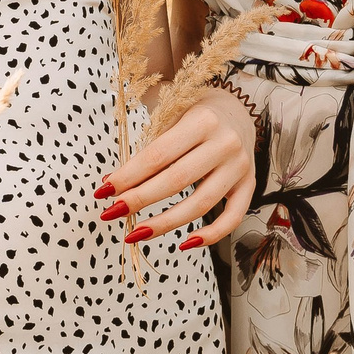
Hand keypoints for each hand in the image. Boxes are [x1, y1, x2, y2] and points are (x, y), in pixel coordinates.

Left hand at [94, 89, 255, 250]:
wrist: (236, 108)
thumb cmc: (192, 111)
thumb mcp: (171, 109)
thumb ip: (146, 138)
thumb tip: (112, 182)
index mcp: (202, 119)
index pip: (158, 155)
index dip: (129, 175)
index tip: (104, 190)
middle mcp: (225, 142)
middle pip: (177, 180)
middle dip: (139, 199)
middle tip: (111, 213)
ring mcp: (240, 165)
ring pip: (201, 204)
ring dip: (165, 224)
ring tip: (136, 233)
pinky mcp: (250, 184)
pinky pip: (233, 217)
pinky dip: (211, 236)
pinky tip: (184, 245)